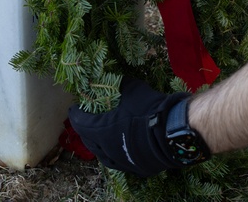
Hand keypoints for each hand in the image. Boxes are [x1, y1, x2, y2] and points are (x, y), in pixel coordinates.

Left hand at [68, 79, 187, 175]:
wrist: (173, 133)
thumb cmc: (149, 110)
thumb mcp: (135, 90)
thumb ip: (123, 85)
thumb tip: (119, 79)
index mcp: (101, 130)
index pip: (81, 123)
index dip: (76, 115)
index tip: (74, 109)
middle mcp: (107, 149)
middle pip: (89, 141)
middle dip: (85, 130)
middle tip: (86, 122)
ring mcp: (121, 161)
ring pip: (103, 155)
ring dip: (99, 145)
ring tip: (101, 137)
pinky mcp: (135, 168)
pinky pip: (119, 162)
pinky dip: (115, 154)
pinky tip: (120, 149)